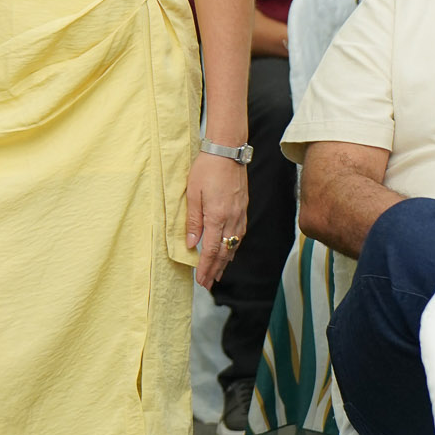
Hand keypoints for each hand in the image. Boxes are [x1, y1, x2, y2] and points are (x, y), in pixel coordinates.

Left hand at [186, 151, 248, 291]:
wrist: (227, 151)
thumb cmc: (206, 169)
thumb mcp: (192, 194)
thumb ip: (193, 221)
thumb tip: (191, 244)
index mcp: (217, 217)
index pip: (211, 250)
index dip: (205, 268)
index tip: (201, 280)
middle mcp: (231, 219)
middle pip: (224, 252)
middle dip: (215, 269)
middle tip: (208, 284)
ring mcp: (239, 214)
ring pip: (233, 245)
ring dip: (225, 261)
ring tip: (218, 273)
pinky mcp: (243, 208)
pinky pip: (239, 234)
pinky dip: (233, 247)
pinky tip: (229, 251)